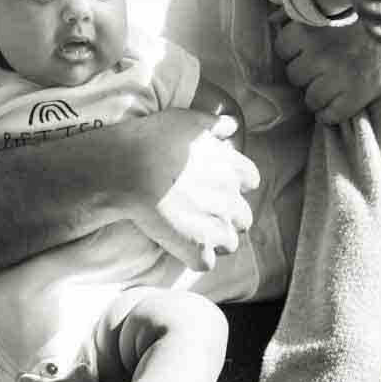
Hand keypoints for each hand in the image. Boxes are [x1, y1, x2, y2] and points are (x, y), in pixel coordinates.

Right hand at [119, 106, 259, 270]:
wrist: (129, 168)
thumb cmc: (155, 139)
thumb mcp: (188, 119)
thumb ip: (213, 124)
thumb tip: (230, 125)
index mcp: (231, 168)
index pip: (251, 180)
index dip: (236, 184)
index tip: (219, 185)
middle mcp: (229, 198)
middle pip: (243, 217)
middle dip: (228, 217)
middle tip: (204, 214)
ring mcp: (215, 225)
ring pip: (229, 243)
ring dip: (215, 240)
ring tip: (193, 234)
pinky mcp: (195, 247)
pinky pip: (205, 262)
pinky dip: (194, 257)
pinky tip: (180, 248)